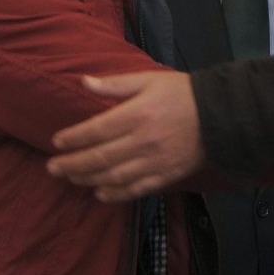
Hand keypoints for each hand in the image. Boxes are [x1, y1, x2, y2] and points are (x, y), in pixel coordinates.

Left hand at [48, 71, 203, 200]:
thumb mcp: (148, 80)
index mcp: (137, 114)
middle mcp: (143, 141)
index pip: (96, 130)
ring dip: (87, 180)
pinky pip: (135, 190)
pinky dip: (114, 194)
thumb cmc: (182, 94)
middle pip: (99, 158)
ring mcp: (154, 162)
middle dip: (71, 164)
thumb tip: (83, 82)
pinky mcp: (165, 176)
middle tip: (52, 167)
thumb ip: (114, 84)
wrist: (220, 116)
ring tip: (70, 178)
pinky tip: (99, 193)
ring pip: (113, 177)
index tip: (57, 142)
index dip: (73, 138)